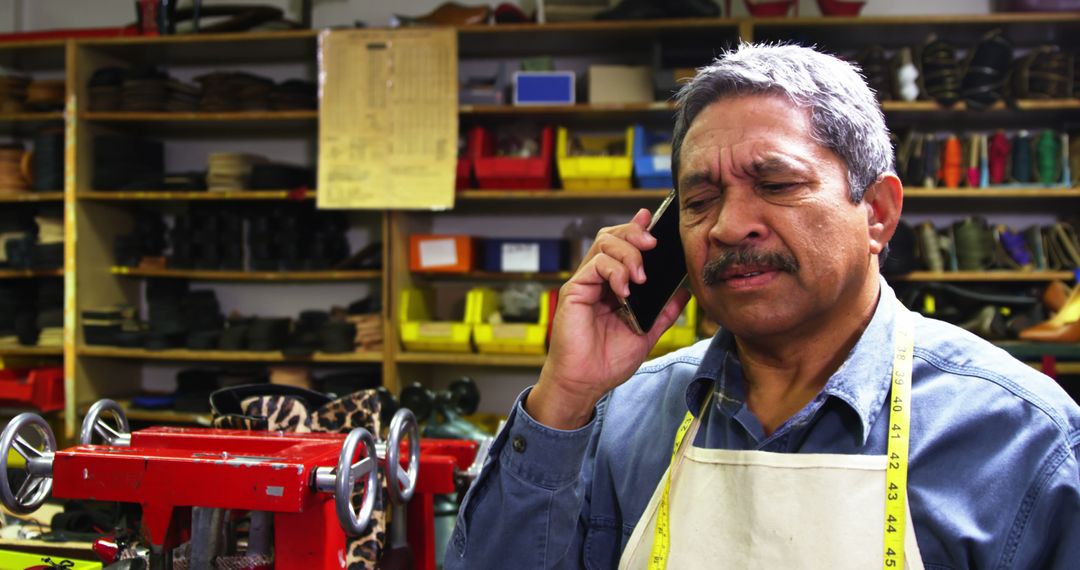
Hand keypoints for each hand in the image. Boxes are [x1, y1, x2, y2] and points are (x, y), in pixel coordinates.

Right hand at [527, 208, 691, 429]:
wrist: (586, 382)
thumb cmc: (608, 361)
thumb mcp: (647, 332)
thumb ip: (664, 311)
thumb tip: (685, 291)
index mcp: (613, 285)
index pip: (623, 246)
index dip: (636, 228)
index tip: (652, 219)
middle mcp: (597, 280)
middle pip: (612, 237)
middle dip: (635, 233)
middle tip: (653, 243)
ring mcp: (585, 283)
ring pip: (604, 244)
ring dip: (628, 253)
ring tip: (641, 276)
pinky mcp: (575, 290)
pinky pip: (595, 265)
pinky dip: (614, 271)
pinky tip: (625, 289)